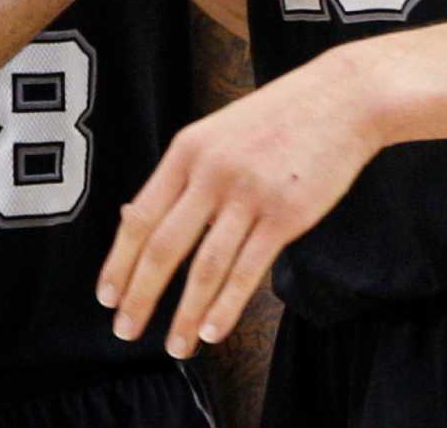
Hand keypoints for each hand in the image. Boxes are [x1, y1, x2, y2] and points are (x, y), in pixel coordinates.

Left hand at [97, 56, 380, 359]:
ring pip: (206, 267)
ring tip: (176, 346)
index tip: (107, 296)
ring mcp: (249, 194)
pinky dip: (227, 306)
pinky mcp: (286, 215)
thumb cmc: (274, 120)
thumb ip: (178, 177)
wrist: (339, 99)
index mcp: (186, 150)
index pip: (141, 216)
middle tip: (125, 330)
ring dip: (186, 314)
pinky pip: (248, 270)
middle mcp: (211, 172)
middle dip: (140, 295)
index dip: (119, 261)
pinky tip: (213, 331)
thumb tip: (130, 218)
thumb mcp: (215, 134)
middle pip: (164, 246)